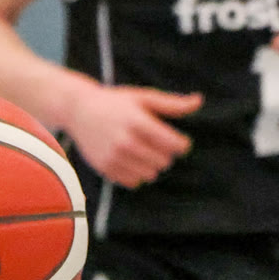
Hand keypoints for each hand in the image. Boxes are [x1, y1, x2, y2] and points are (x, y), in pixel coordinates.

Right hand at [61, 80, 201, 187]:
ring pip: (150, 174)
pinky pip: (134, 182)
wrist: (79, 111)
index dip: (181, 144)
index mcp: (137, 122)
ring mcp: (114, 157)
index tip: (179, 142)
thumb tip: (199, 101)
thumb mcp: (143, 97)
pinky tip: (131, 160)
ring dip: (152, 165)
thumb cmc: (115, 102)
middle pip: (164, 161)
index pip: (173, 144)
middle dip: (166, 154)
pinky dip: (137, 174)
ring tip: (144, 152)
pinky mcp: (105, 168)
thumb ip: (171, 104)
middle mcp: (125, 141)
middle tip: (158, 145)